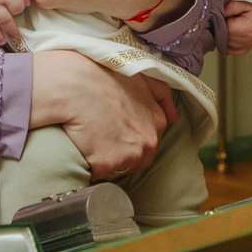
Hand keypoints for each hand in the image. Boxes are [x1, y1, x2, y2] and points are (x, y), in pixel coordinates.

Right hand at [29, 49, 170, 177]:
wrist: (76, 85)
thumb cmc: (104, 77)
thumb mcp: (140, 78)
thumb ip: (161, 95)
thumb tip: (175, 118)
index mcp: (157, 123)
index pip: (148, 143)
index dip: (129, 139)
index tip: (115, 133)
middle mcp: (148, 142)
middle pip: (136, 160)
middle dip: (121, 154)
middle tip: (101, 139)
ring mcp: (129, 156)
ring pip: (118, 170)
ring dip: (106, 163)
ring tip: (90, 143)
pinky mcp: (107, 165)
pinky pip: (98, 174)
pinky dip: (90, 167)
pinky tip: (82, 150)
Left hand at [222, 2, 251, 53]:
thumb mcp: (242, 2)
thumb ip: (229, 8)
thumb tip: (216, 15)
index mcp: (247, 29)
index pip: (226, 30)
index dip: (222, 22)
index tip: (225, 15)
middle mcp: (248, 40)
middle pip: (226, 38)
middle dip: (222, 29)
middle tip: (227, 19)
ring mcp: (249, 46)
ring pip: (228, 45)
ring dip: (224, 37)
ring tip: (230, 26)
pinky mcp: (248, 48)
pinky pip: (234, 52)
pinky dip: (228, 46)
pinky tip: (227, 38)